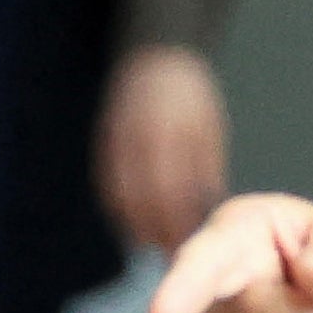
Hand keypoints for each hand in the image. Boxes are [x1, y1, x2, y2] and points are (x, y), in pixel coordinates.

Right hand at [98, 45, 231, 253]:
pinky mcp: (103, 141)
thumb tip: (206, 215)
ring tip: (154, 245)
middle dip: (158, 232)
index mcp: (176, 130)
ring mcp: (118, 138)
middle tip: (172, 256)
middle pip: (145, 198)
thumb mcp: (209, 130)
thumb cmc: (191, 97)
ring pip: (121, 196)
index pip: (175, 190)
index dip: (180, 224)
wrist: (154, 56)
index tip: (191, 248)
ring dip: (136, 225)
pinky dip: (119, 209)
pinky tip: (134, 222)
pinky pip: (106, 185)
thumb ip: (205, 170)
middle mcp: (142, 135)